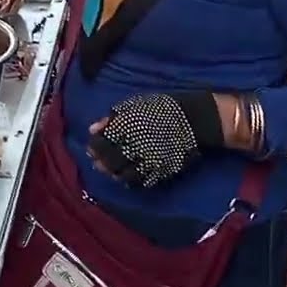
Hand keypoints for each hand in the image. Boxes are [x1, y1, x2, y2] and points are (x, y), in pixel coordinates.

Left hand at [87, 92, 224, 187]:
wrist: (194, 118)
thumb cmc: (161, 108)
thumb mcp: (134, 106)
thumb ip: (111, 118)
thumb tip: (92, 129)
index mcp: (127, 128)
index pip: (102, 143)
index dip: (94, 147)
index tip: (91, 147)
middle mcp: (136, 146)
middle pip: (111, 161)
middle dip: (101, 162)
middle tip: (96, 161)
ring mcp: (149, 160)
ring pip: (124, 174)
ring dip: (113, 174)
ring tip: (110, 171)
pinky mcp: (162, 170)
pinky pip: (142, 180)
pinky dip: (131, 181)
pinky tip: (126, 177)